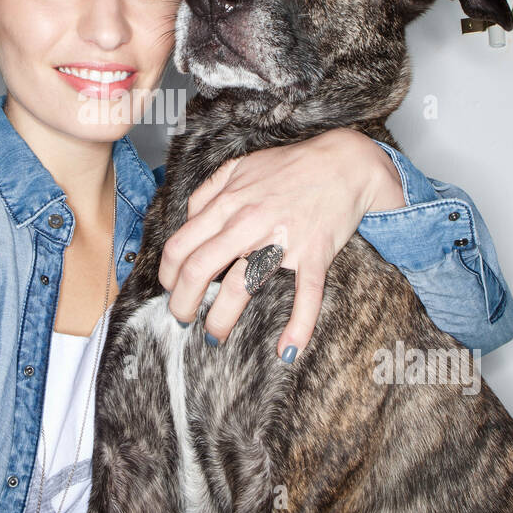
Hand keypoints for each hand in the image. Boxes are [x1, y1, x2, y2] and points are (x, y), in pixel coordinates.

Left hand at [157, 128, 404, 360]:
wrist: (344, 163)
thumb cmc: (290, 167)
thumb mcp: (239, 167)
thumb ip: (208, 192)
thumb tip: (187, 220)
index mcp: (228, 203)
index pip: (182, 244)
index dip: (168, 273)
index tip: (169, 288)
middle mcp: (249, 222)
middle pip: (200, 269)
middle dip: (182, 302)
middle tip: (181, 318)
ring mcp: (282, 240)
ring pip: (240, 287)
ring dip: (220, 320)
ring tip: (214, 337)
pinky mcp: (315, 254)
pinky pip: (306, 295)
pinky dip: (298, 326)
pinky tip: (287, 350)